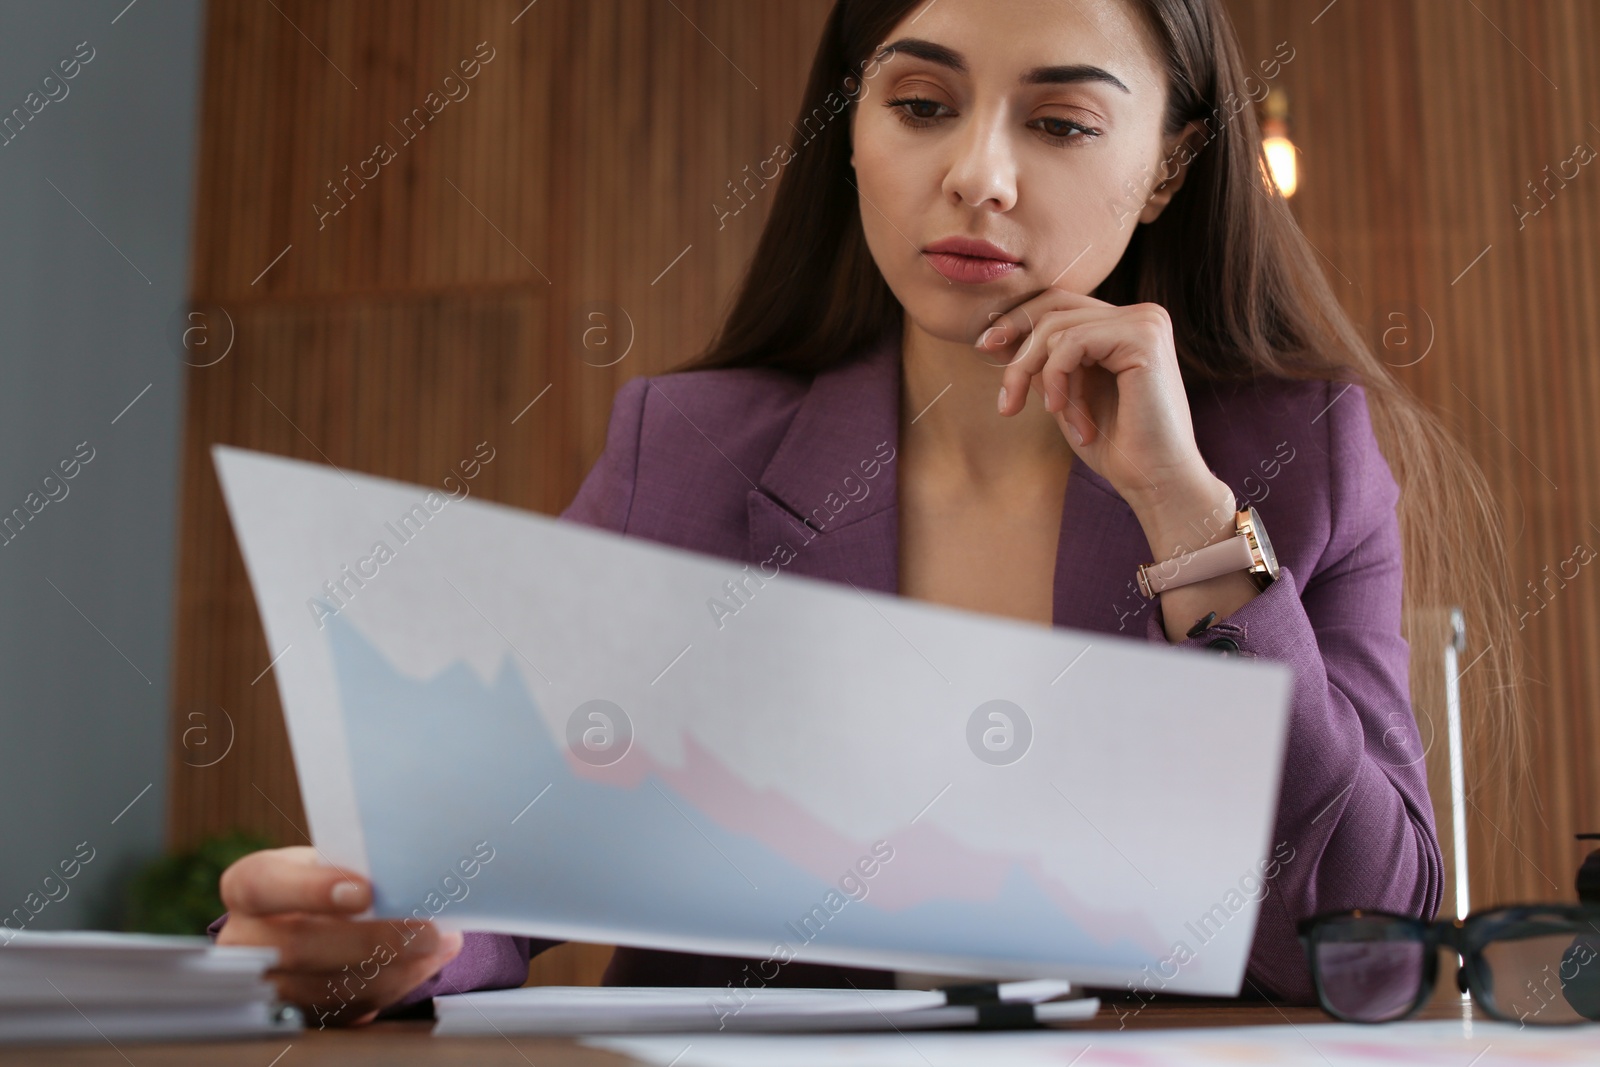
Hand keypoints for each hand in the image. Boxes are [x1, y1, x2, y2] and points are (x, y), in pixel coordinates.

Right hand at [216, 846, 462, 1026]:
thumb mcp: (330, 859)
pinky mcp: (293, 1015)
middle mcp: (244, 940)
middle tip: (425, 932)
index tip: (365, 892)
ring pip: (325, 989)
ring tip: (436, 947)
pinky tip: (422, 965)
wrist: (310, 916)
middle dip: (371, 942)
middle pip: (299, 948)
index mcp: (248, 886)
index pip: (263, 886)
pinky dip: (391, 987)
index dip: (312, 890)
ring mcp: (265, 984)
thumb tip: (414, 876)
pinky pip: (343, 1010)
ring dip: (392, 971)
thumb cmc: (326, 878)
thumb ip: (356, 867)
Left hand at [981, 288, 1233, 555]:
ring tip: (1056, 416)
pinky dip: (1058, 380)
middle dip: (1018, 348)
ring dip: (1041, 377)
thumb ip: (1043, 364)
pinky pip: (1071, 344)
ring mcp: (1145, 322)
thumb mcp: (1066, 397)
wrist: (1156, 479)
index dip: (1018, 320)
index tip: (984, 347)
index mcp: (1125, 325)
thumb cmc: (1116, 446)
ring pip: (1056, 328)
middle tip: (1005, 395)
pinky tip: (1065, 413)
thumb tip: (996, 336)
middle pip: (1054, 307)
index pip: (1059, 303)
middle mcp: (1140, 315)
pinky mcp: (1143, 337)